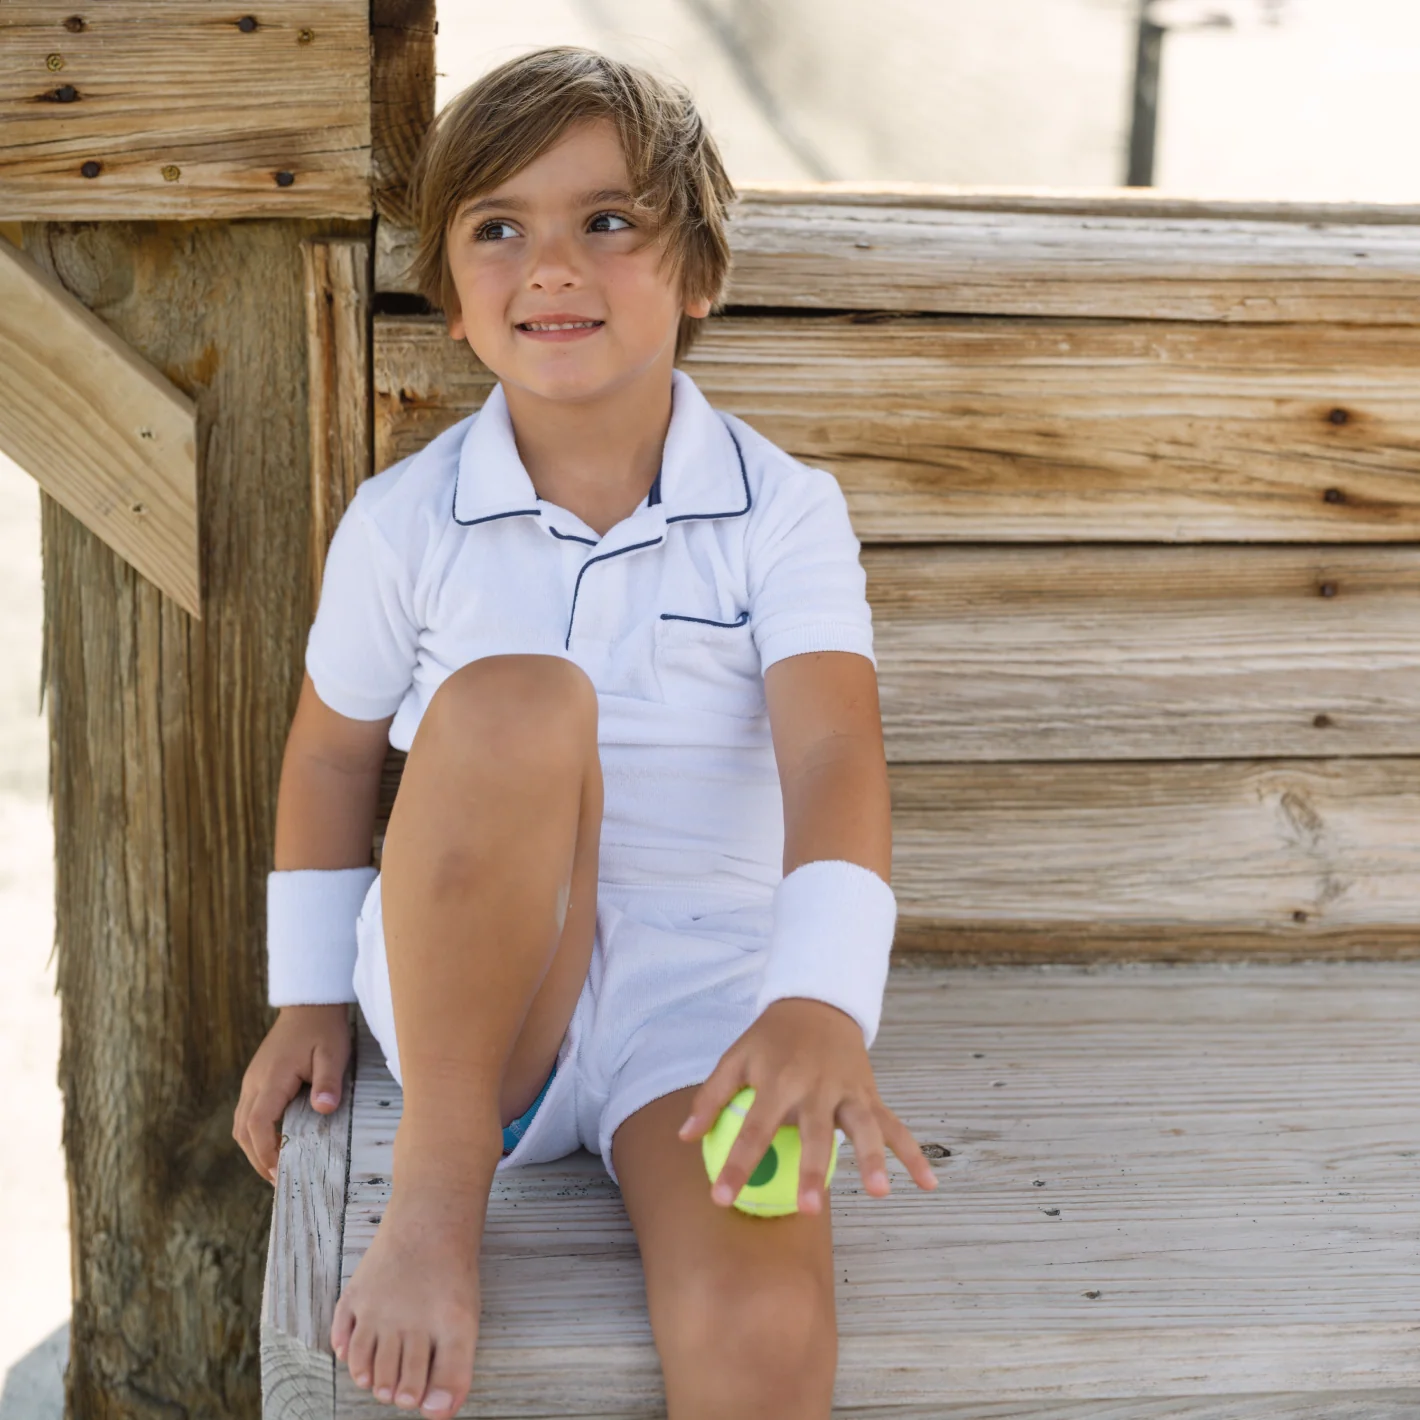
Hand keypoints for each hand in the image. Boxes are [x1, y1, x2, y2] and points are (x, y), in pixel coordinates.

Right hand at [233, 1003, 351, 1183]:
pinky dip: (255, 1134)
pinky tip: (275, 1142)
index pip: (258, 1124)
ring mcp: (252, 1082)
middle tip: (280, 1181)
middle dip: (258, 1159)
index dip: (266, 1152)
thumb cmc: (323, 1030)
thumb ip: (328, 1082)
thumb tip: (324, 1110)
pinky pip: (248, 1114)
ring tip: (276, 1168)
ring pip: (241, 1124)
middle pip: (243, 1130)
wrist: (309, 1006)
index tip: (281, 1172)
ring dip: (254, 1149)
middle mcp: (254, 1083)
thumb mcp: (333, 1054)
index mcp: (271, 1079)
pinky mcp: (256, 1081)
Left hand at [677, 997, 939, 1213]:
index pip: (754, 1129)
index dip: (738, 1166)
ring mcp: (848, 1091)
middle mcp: (816, 1086)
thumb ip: (710, 1096)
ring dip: (874, 1159)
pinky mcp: (870, 1095)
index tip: (721, 1200)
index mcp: (778, 1080)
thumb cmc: (771, 1039)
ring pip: (864, 1127)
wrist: (818, 1004)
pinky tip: (928, 1183)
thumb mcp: (736, 1057)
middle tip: (810, 1209)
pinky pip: (895, 1126)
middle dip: (814, 1170)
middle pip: (815, 1132)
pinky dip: (913, 1154)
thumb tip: (684, 1138)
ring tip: (880, 1192)